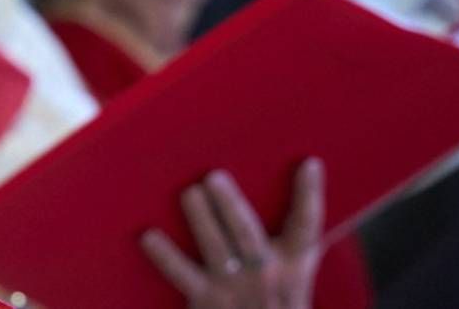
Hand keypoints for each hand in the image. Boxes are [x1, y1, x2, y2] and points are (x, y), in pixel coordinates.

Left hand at [141, 159, 323, 308]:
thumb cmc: (274, 302)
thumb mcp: (295, 279)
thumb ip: (287, 244)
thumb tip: (280, 195)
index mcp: (293, 264)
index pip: (307, 225)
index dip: (310, 194)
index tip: (309, 163)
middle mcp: (265, 273)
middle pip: (248, 234)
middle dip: (230, 206)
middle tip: (214, 177)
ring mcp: (234, 287)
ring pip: (217, 249)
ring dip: (202, 220)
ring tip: (189, 193)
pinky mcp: (207, 300)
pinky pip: (182, 275)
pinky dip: (165, 256)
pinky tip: (148, 236)